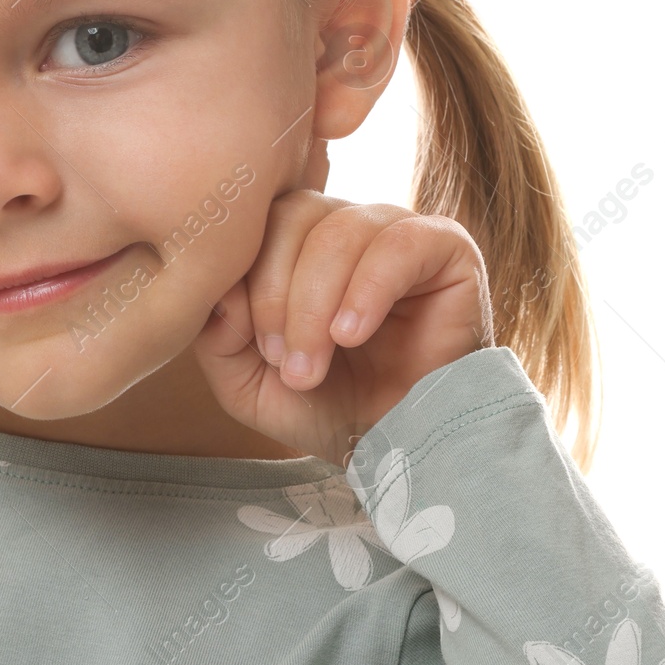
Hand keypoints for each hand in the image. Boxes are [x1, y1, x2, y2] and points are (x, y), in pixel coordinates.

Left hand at [192, 189, 494, 467]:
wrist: (399, 448)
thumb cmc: (326, 409)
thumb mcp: (246, 381)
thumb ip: (217, 332)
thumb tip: (220, 290)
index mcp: (298, 242)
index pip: (259, 219)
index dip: (244, 276)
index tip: (248, 344)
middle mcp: (347, 226)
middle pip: (295, 215)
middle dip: (276, 294)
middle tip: (285, 362)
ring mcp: (398, 231)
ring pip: (340, 231)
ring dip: (315, 303)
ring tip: (314, 365)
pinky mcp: (447, 247)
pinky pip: (399, 244)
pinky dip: (366, 291)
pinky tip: (351, 336)